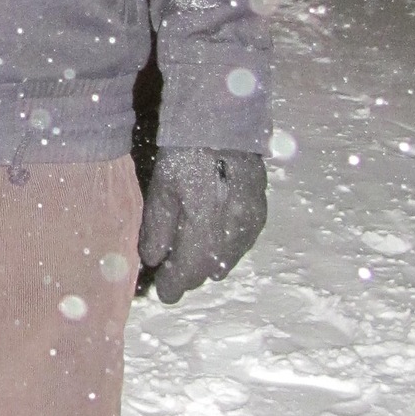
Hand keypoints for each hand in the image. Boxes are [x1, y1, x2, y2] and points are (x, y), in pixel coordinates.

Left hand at [139, 148, 266, 304]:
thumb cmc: (185, 153)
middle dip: (190, 274)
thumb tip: (154, 261)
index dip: (174, 286)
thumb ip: (158, 229)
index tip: (163, 293)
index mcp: (204, 226)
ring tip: (193, 260)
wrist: (223, 122)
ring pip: (228, 259)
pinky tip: (216, 243)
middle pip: (209, 269)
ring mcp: (250, 222)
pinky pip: (243, 243)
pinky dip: (227, 249)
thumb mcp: (162, 189)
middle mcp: (232, 230)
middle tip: (173, 274)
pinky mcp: (260, 211)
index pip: (188, 271)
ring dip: (209, 263)